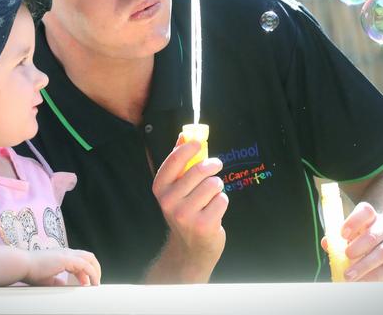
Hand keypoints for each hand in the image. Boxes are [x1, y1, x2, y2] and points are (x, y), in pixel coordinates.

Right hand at [23, 248, 100, 285]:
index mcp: (62, 256)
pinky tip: (90, 282)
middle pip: (88, 256)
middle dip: (95, 268)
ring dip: (95, 270)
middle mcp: (66, 252)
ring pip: (89, 258)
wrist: (23, 265)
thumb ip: (57, 281)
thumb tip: (64, 285)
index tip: (85, 283)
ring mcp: (67, 254)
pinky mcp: (66, 259)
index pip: (80, 261)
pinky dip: (91, 273)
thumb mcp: (48, 279)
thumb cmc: (31, 271)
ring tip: (96, 283)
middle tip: (95, 282)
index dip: (85, 273)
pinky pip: (85, 265)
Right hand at [152, 140, 228, 280]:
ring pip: (213, 184)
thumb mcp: (177, 187)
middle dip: (212, 166)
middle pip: (199, 171)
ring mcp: (185, 215)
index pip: (174, 161)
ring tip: (213, 193)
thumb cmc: (185, 209)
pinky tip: (215, 209)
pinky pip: (222, 200)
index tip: (198, 143)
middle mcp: (169, 201)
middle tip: (217, 164)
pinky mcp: (203, 225)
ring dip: (218, 186)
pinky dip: (222, 201)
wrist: (190, 247)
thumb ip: (180, 161)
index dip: (188, 148)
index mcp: (160, 188)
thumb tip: (184, 135)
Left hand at [321, 202, 382, 280]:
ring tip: (349, 275)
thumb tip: (327, 243)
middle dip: (358, 246)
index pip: (365, 211)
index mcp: (371, 217)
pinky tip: (362, 281)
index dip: (353, 221)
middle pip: (373, 234)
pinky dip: (374, 276)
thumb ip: (337, 239)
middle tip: (346, 255)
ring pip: (382, 252)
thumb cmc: (361, 240)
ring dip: (364, 265)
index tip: (342, 234)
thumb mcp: (349, 236)